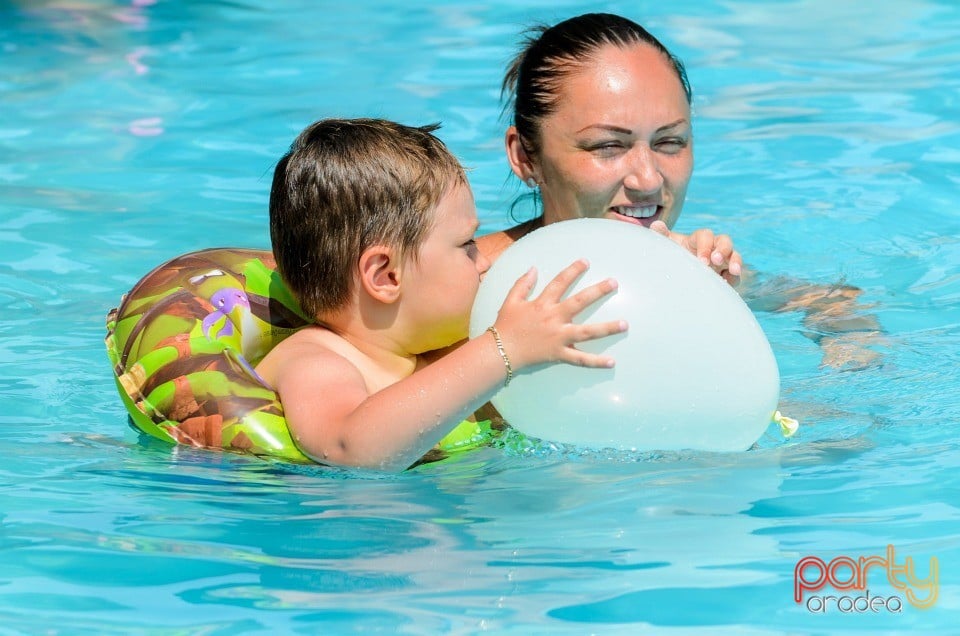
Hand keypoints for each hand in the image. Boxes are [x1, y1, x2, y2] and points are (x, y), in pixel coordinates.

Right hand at [492, 260, 626, 369]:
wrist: (500, 351)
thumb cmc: (505, 326)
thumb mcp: (510, 301)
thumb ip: (522, 284)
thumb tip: (533, 268)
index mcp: (542, 304)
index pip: (560, 282)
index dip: (573, 270)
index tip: (586, 261)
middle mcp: (553, 318)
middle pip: (580, 302)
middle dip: (598, 291)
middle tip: (614, 283)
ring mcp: (558, 337)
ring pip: (587, 332)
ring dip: (607, 328)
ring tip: (625, 324)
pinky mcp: (559, 353)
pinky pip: (580, 358)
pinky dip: (595, 361)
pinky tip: (612, 362)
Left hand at [650, 221, 742, 285]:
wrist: (676, 271)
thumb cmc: (673, 254)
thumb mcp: (667, 245)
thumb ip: (662, 236)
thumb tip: (656, 225)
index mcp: (698, 239)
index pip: (706, 236)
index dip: (706, 246)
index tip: (701, 260)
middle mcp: (713, 247)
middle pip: (725, 241)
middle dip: (723, 250)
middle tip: (716, 261)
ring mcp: (722, 260)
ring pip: (734, 256)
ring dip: (736, 262)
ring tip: (734, 271)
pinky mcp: (726, 274)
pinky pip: (735, 275)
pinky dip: (734, 279)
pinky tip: (728, 285)